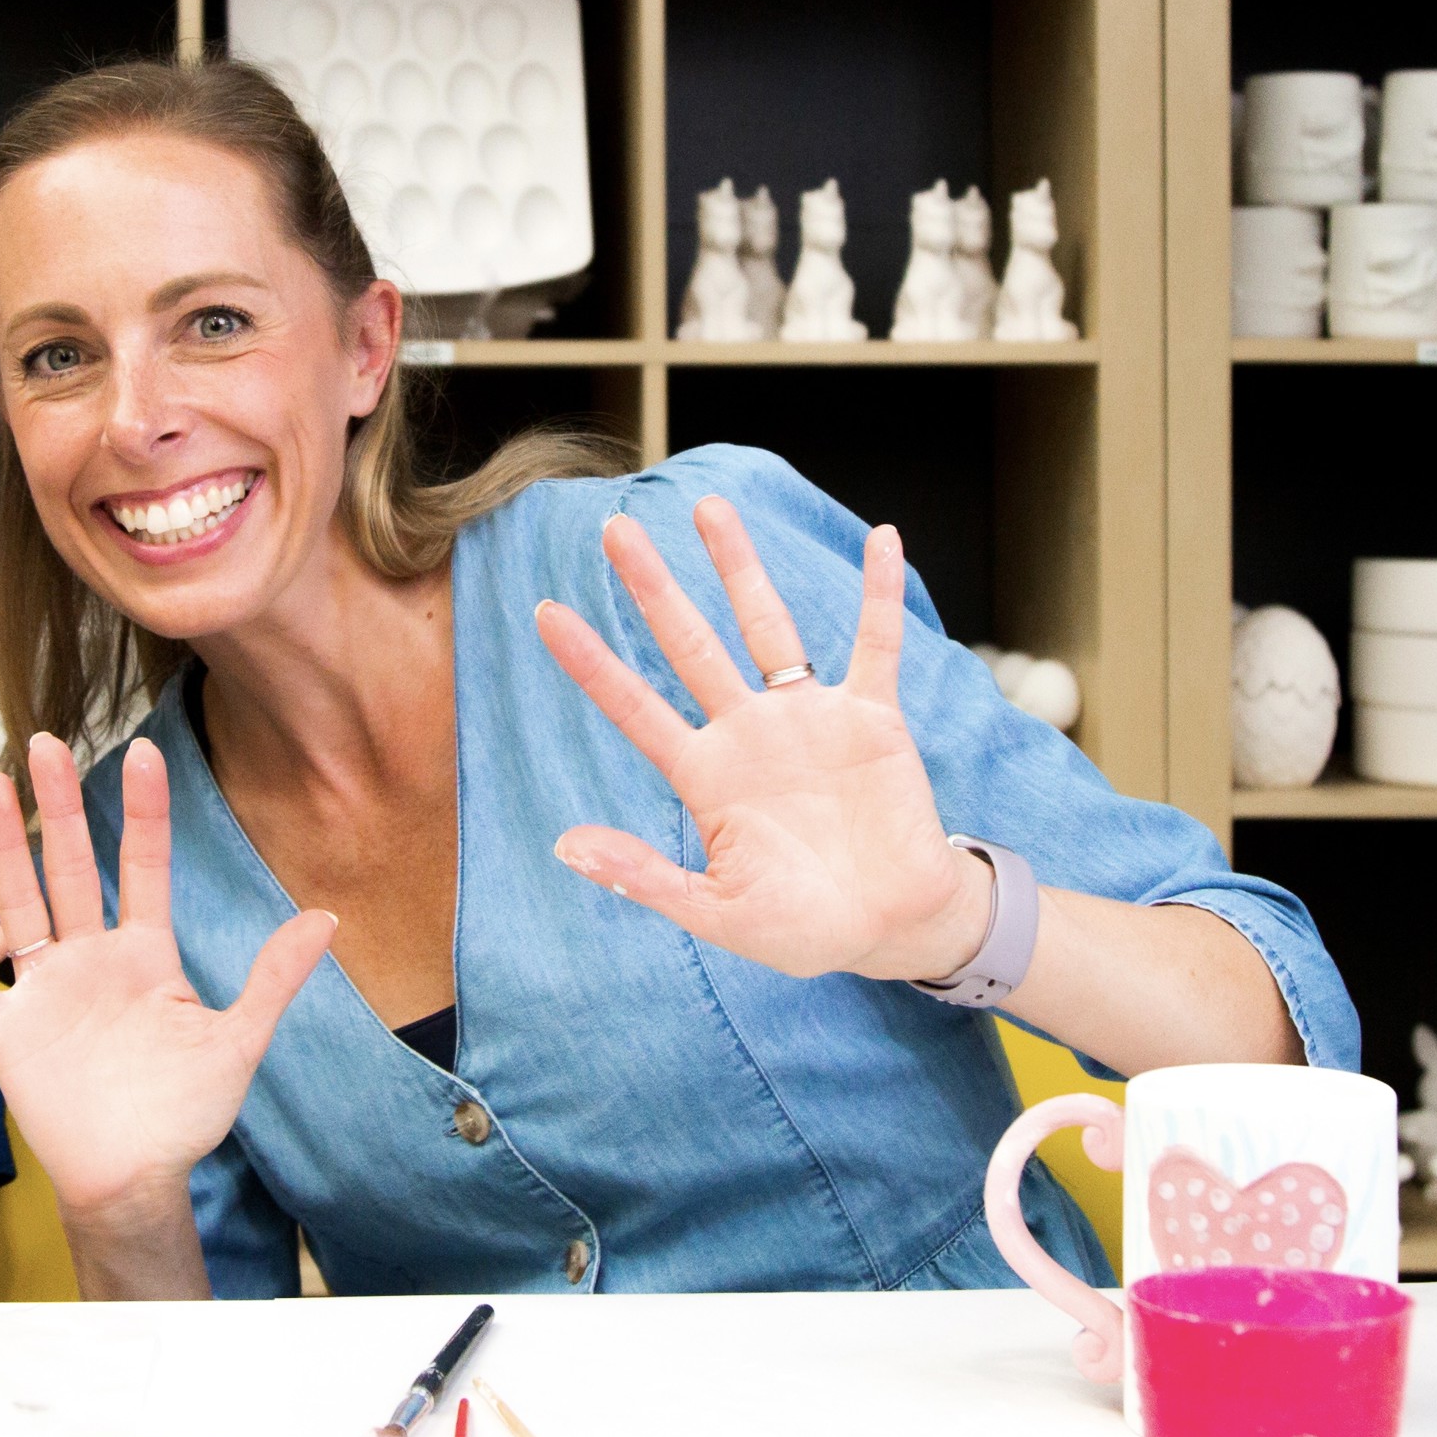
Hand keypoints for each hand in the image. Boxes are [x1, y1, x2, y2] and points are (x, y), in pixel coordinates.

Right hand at [0, 735, 337, 1224]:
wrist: (133, 1179)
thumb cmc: (185, 1116)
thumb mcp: (236, 1041)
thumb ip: (272, 978)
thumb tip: (327, 917)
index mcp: (145, 955)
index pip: (142, 865)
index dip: (143, 811)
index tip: (144, 752)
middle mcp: (91, 959)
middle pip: (69, 866)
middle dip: (57, 805)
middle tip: (44, 740)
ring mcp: (45, 989)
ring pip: (18, 901)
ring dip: (0, 844)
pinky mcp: (6, 1029)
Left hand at [530, 497, 993, 983]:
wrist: (891, 928)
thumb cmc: (802, 928)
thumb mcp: (716, 914)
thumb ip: (645, 878)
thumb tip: (564, 847)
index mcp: (705, 775)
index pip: (634, 705)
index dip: (592, 662)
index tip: (544, 612)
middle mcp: (748, 732)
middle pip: (689, 643)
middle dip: (653, 587)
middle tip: (615, 528)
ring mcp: (809, 718)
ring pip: (769, 625)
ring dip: (740, 568)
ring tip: (710, 507)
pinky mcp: (871, 719)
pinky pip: (877, 644)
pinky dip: (880, 594)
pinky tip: (882, 540)